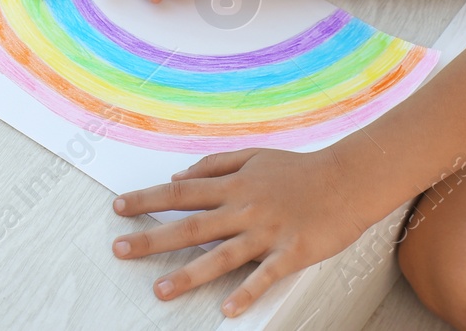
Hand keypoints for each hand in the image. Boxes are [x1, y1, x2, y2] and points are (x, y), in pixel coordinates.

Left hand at [109, 143, 381, 317]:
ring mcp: (267, 232)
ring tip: (160, 290)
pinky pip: (266, 277)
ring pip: (221, 256)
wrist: (348, 178)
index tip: (118, 207)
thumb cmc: (299, 169)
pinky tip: (228, 310)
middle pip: (190, 225)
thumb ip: (214, 165)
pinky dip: (248, 293)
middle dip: (152, 238)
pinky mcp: (292, 252)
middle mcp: (243, 208)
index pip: (180, 192)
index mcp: (233, 185)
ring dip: (189, 274)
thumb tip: (178, 177)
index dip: (147, 199)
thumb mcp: (254, 156)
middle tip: (119, 249)